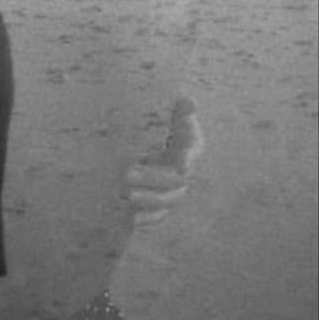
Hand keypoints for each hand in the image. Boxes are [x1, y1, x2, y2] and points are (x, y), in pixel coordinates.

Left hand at [126, 96, 204, 225]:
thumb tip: (188, 99)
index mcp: (189, 150)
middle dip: (152, 178)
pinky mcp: (162, 203)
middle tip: (126, 173)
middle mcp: (184, 173)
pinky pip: (159, 216)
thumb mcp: (178, 117)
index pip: (192, 153)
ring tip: (127, 196)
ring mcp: (174, 190)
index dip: (189, 159)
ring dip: (149, 200)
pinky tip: (131, 220)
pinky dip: (147, 219)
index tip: (182, 164)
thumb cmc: (175, 129)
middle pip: (174, 181)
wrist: (172, 150)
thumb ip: (183, 110)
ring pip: (167, 201)